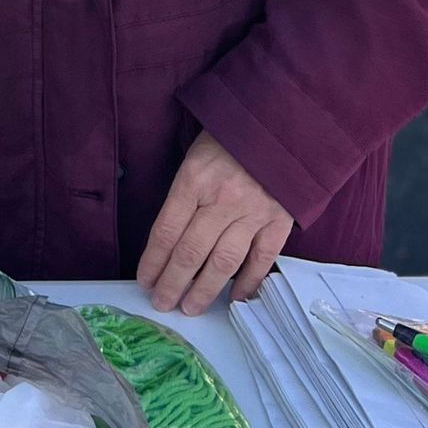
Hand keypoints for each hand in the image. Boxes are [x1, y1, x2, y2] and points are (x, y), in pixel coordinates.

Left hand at [137, 132, 293, 315]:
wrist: (282, 120)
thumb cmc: (231, 136)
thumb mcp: (196, 154)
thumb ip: (184, 192)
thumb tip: (168, 237)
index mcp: (194, 179)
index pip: (166, 231)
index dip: (153, 261)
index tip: (144, 281)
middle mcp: (222, 199)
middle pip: (191, 252)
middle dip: (172, 283)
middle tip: (162, 303)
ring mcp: (254, 212)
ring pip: (223, 262)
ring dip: (204, 290)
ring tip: (190, 308)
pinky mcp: (280, 220)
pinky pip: (262, 259)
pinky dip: (248, 282)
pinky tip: (235, 298)